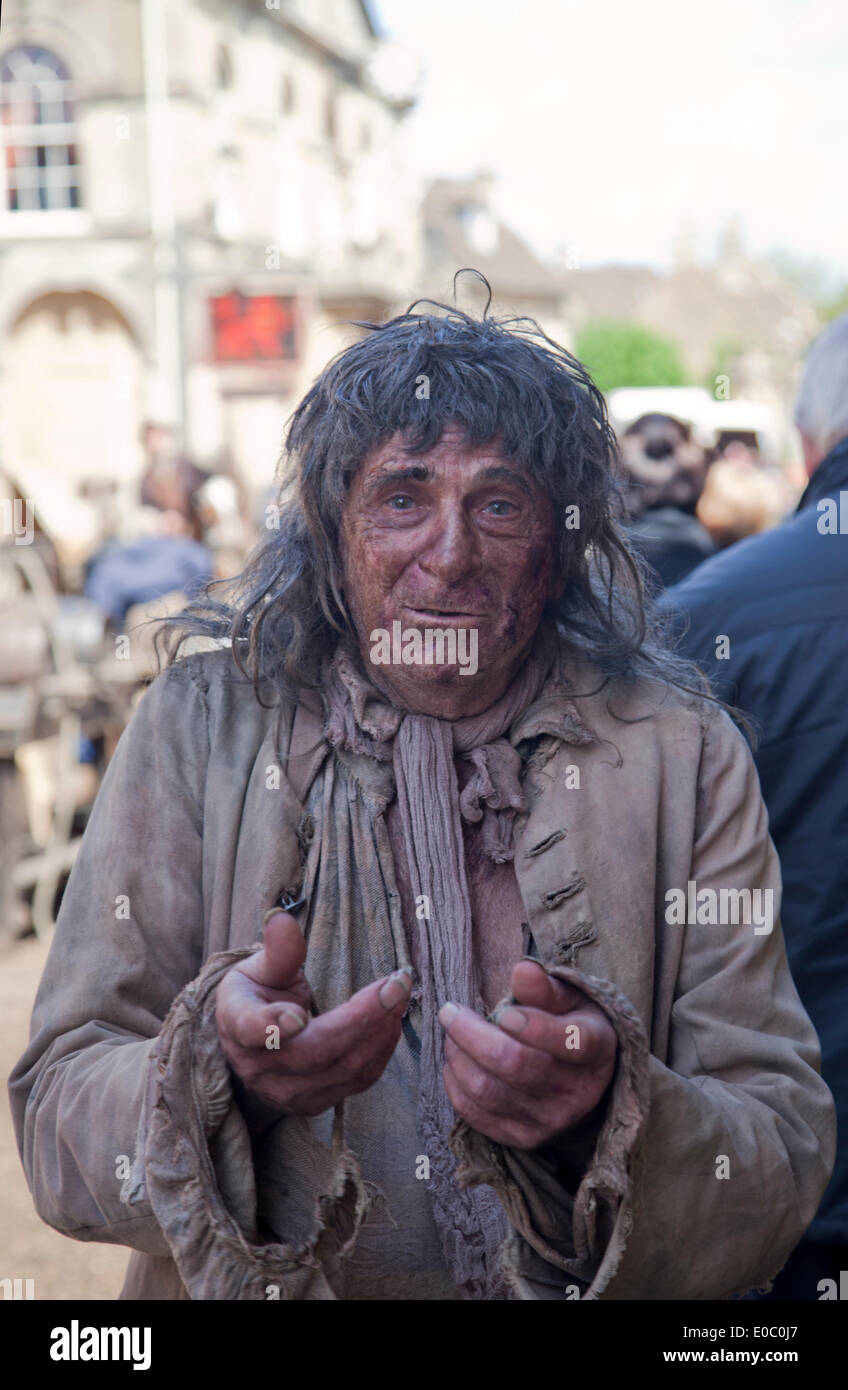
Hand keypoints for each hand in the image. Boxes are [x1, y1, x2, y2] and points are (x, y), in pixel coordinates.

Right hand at [215, 910, 411, 1117]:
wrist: (253, 1041)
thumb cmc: (256, 996)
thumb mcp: (259, 967)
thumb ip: (277, 949)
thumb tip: (282, 919)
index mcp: (238, 1025)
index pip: (253, 1030)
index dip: (273, 1026)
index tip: (298, 1016)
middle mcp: (261, 1068)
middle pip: (317, 1051)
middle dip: (364, 1017)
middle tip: (398, 984)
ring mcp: (289, 1093)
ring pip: (344, 1068)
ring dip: (381, 1030)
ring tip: (401, 994)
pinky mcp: (315, 1104)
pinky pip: (358, 1081)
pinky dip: (381, 1048)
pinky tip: (391, 1019)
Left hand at [439, 958, 616, 1150]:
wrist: (582, 1078)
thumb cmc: (571, 1025)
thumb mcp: (570, 999)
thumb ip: (545, 987)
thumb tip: (522, 969)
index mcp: (595, 1049)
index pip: (569, 1041)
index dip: (533, 1025)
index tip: (505, 1011)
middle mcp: (576, 1092)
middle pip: (514, 1064)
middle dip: (471, 1033)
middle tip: (449, 1010)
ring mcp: (549, 1121)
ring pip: (488, 1090)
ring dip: (458, 1056)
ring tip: (451, 1033)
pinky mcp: (522, 1137)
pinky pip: (475, 1114)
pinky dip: (455, 1083)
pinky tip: (456, 1060)